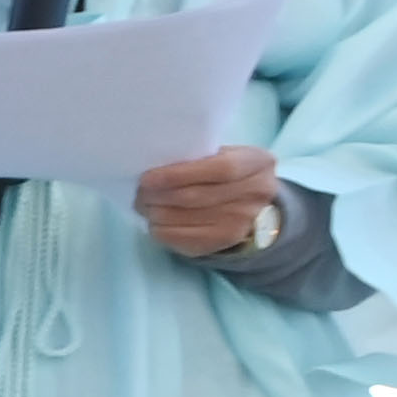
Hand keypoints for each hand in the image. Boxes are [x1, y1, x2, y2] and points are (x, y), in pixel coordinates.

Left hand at [136, 146, 281, 256]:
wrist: (254, 206)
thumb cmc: (230, 173)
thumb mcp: (228, 154)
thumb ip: (201, 157)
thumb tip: (155, 167)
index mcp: (258, 163)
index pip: (219, 169)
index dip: (178, 175)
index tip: (147, 178)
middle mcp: (255, 195)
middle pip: (195, 196)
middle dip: (158, 195)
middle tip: (139, 191)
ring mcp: (240, 222)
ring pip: (183, 218)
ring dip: (154, 212)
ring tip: (143, 204)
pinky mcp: (222, 242)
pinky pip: (180, 238)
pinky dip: (159, 229)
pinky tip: (154, 221)